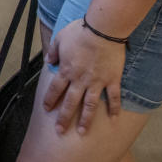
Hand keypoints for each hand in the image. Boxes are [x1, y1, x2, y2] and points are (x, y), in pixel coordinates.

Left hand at [42, 19, 125, 135]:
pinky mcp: (112, 80)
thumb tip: (48, 60)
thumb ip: (54, 51)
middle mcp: (80, 80)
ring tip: (83, 132)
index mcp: (66, 70)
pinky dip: (114, 109)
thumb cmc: (80, 31)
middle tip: (60, 131)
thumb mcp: (60, 38)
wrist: (103, 29)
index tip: (47, 109)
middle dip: (64, 118)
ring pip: (89, 105)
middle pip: (70, 103)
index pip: (55, 89)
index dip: (50, 100)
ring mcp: (97, 82)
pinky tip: (114, 119)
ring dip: (86, 120)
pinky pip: (113, 97)